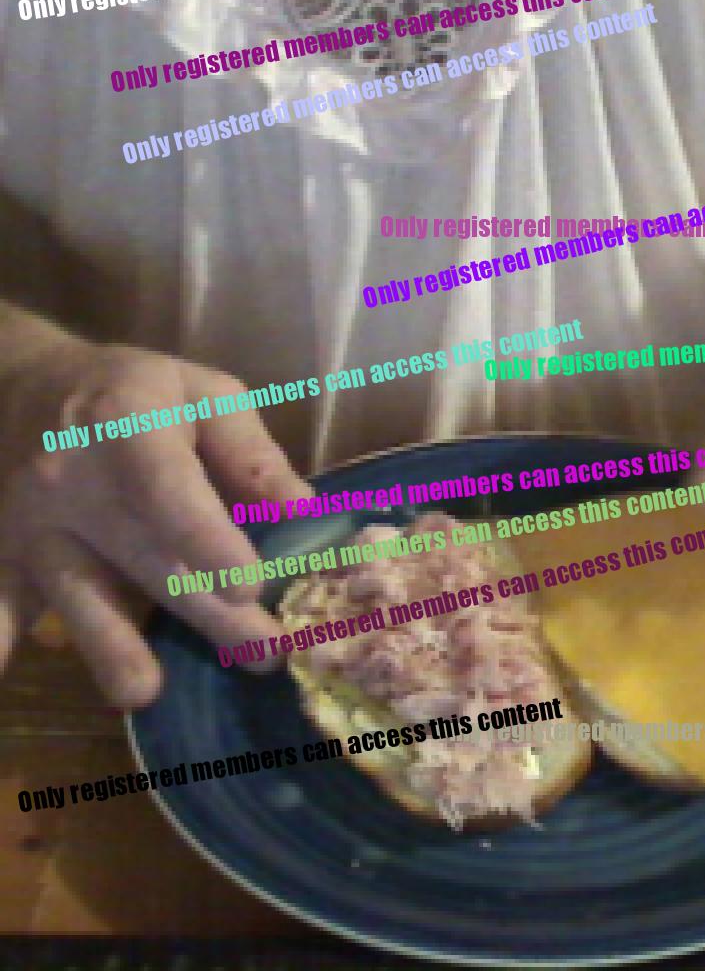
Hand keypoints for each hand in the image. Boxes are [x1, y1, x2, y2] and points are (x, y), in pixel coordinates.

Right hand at [0, 337, 310, 706]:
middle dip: (206, 611)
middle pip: (142, 553)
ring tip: (143, 692)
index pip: (167, 487)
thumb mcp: (201, 393)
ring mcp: (29, 524)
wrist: (23, 386)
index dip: (206, 537)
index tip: (250, 585)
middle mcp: (69, 477)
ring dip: (111, 644)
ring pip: (75, 590)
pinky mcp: (2, 556)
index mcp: (127, 423)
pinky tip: (0, 674)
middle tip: (265, 653)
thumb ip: (250, 452)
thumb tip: (302, 510)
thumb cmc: (134, 391)